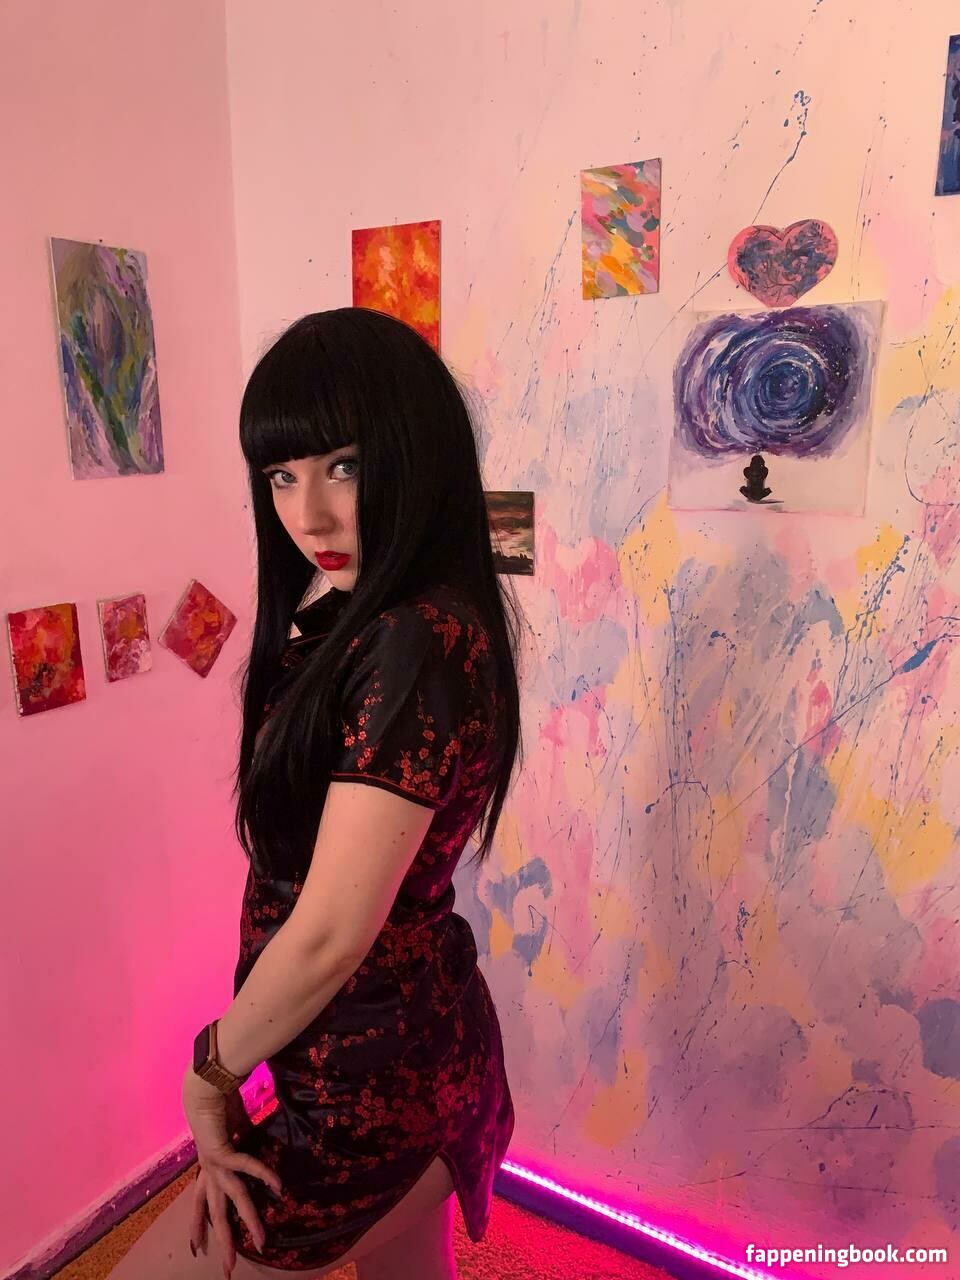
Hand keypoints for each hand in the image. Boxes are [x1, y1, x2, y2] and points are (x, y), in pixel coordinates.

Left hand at [182, 1067, 280, 1274]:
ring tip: (263, 1242)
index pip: (199, 1203)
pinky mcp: (221, 1152)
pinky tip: (277, 1187)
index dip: (197, 1225)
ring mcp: (214, 1164)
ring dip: (247, 1222)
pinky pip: (246, 1168)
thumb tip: (251, 1144)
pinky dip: (262, 1176)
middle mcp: (208, 1171)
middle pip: (215, 1214)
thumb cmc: (219, 1104)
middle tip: (228, 1270)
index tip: (196, 1247)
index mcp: (207, 1167)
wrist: (206, 1086)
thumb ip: (240, 1143)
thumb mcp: (232, 1131)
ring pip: (232, 1201)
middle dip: (223, 1242)